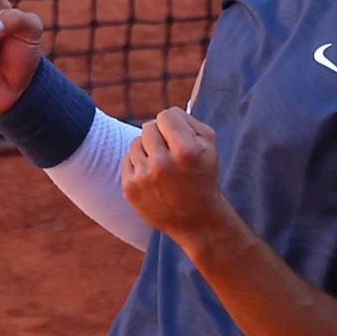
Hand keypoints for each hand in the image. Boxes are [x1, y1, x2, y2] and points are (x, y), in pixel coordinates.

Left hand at [121, 107, 227, 240]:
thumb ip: (188, 120)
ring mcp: (144, 177)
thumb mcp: (209, 145)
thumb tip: (163, 114)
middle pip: (148, 126)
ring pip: (135, 142)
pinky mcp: (129, 189)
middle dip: (160, 136)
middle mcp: (163, 164)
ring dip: (147, 149)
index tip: (179, 136)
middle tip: (171, 153)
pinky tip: (153, 178)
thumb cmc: (203, 176)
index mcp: (186, 151)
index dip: (173, 123)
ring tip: (162, 166)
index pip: (166, 115)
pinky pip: (127, 159)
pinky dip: (138, 165)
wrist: (196, 221)